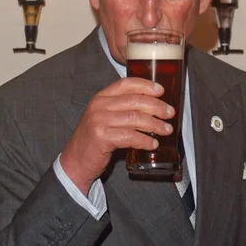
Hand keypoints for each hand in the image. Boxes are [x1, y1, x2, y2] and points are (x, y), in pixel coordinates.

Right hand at [60, 77, 174, 194]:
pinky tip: (153, 144)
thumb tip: (154, 109)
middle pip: (135, 101)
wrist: (76, 161)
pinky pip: (130, 136)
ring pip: (135, 118)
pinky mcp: (102, 137)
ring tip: (167, 130)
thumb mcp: (105, 118)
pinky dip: (144, 140)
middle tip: (170, 113)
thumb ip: (123, 110)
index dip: (146, 85)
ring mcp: (99, 121)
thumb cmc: (95, 140)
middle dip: (157, 106)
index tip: (161, 90)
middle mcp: (99, 106)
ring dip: (155, 124)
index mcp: (101, 97)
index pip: (126, 84)